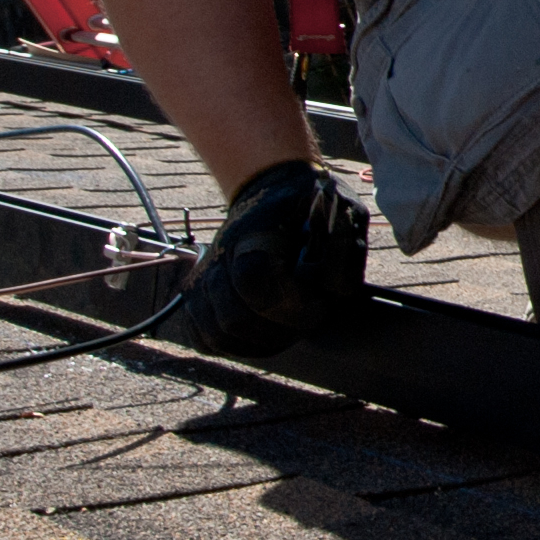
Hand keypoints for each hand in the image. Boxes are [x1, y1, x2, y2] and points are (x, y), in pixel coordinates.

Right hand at [181, 160, 368, 357]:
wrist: (268, 194)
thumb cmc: (311, 206)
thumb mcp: (342, 208)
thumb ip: (346, 246)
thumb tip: (334, 289)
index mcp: (254, 230)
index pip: (253, 278)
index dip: (290, 304)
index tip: (320, 306)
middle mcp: (218, 256)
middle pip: (235, 317)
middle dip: (281, 330)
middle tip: (308, 320)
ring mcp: (201, 278)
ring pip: (219, 334)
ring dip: (262, 341)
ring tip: (290, 326)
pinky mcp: (194, 298)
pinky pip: (204, 339)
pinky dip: (237, 346)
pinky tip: (265, 332)